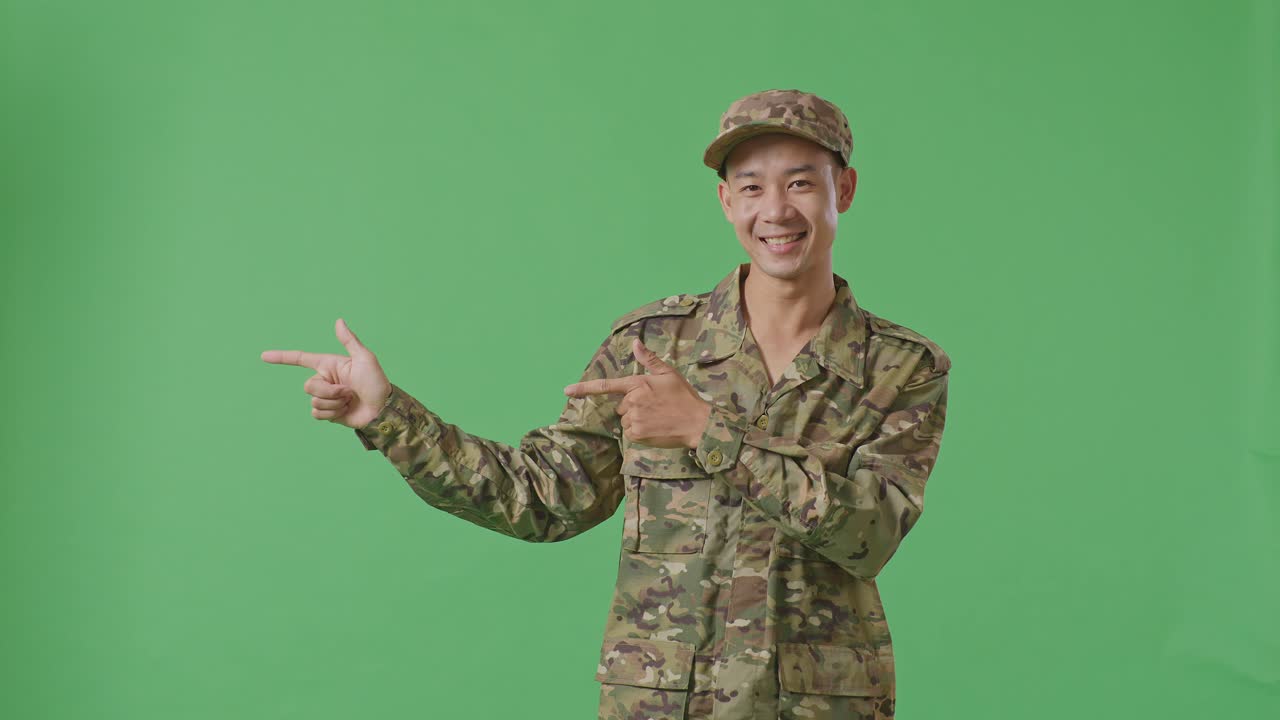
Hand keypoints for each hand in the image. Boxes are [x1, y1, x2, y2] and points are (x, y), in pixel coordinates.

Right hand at [261, 318, 391, 429]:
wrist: (383, 410)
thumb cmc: (377, 383)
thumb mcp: (365, 358)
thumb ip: (349, 341)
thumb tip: (338, 321)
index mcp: (330, 365)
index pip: (301, 359)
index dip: (282, 357)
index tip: (263, 356)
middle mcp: (325, 380)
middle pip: (309, 386)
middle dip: (329, 391)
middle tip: (349, 392)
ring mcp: (326, 398)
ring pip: (314, 401)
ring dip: (334, 403)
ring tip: (350, 401)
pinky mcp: (328, 413)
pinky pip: (317, 414)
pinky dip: (332, 413)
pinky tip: (346, 411)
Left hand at [563, 337, 711, 448]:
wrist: (697, 422)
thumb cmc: (684, 397)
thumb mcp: (669, 374)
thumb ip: (649, 359)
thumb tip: (635, 343)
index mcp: (637, 384)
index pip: (605, 386)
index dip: (583, 388)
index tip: (566, 391)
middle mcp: (632, 401)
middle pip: (621, 406)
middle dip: (633, 406)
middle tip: (655, 407)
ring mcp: (633, 418)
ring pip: (625, 420)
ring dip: (637, 420)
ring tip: (658, 418)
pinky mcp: (636, 434)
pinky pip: (630, 433)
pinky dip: (640, 432)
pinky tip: (656, 427)